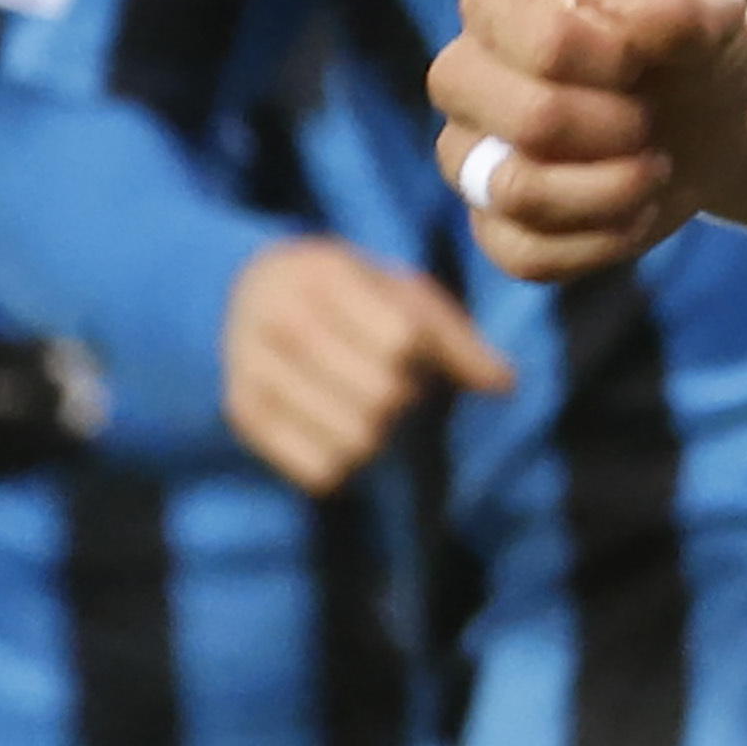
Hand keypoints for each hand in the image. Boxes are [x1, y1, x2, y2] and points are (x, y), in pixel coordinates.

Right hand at [219, 238, 511, 494]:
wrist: (252, 290)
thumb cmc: (349, 294)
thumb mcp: (402, 293)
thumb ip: (454, 337)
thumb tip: (504, 385)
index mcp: (327, 274)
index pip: (401, 339)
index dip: (421, 359)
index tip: (408, 353)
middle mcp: (281, 318)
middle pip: (380, 397)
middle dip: (401, 399)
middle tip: (389, 386)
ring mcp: (253, 368)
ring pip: (352, 440)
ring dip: (375, 437)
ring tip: (362, 408)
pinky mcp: (242, 413)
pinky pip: (318, 471)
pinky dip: (341, 463)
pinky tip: (334, 431)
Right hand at [431, 0, 746, 282]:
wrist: (705, 122)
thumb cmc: (689, 52)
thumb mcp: (712, 12)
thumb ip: (694, 1)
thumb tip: (655, 15)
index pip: (550, 41)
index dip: (622, 61)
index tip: (648, 59)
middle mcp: (462, 73)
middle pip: (529, 121)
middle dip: (618, 129)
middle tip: (651, 120)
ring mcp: (467, 154)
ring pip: (517, 193)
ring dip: (614, 190)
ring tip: (656, 167)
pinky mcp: (491, 224)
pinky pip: (525, 255)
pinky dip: (602, 241)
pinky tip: (639, 212)